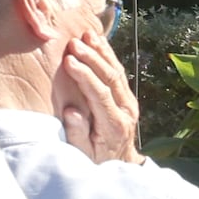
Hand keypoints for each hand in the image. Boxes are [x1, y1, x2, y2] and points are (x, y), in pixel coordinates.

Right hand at [54, 26, 144, 164]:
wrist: (120, 163)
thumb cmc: (96, 159)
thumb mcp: (83, 153)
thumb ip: (77, 133)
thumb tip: (71, 111)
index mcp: (114, 125)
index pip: (100, 94)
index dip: (85, 76)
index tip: (69, 61)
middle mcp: (126, 111)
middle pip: (110, 78)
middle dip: (92, 58)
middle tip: (74, 43)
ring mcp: (130, 102)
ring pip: (116, 71)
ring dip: (101, 51)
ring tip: (87, 35)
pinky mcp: (128, 97)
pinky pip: (118, 72)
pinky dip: (108, 55)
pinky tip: (98, 41)